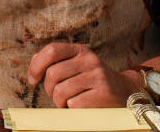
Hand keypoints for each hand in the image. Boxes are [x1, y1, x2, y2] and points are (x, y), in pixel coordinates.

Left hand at [27, 43, 141, 107]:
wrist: (126, 93)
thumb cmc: (94, 81)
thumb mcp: (78, 66)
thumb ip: (58, 62)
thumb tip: (34, 62)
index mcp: (81, 51)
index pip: (52, 50)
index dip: (36, 65)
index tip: (32, 80)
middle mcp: (90, 60)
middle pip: (53, 74)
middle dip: (49, 89)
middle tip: (56, 97)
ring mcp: (98, 76)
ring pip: (61, 91)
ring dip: (59, 102)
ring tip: (68, 103)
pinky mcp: (104, 93)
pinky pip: (74, 103)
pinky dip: (72, 109)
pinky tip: (80, 108)